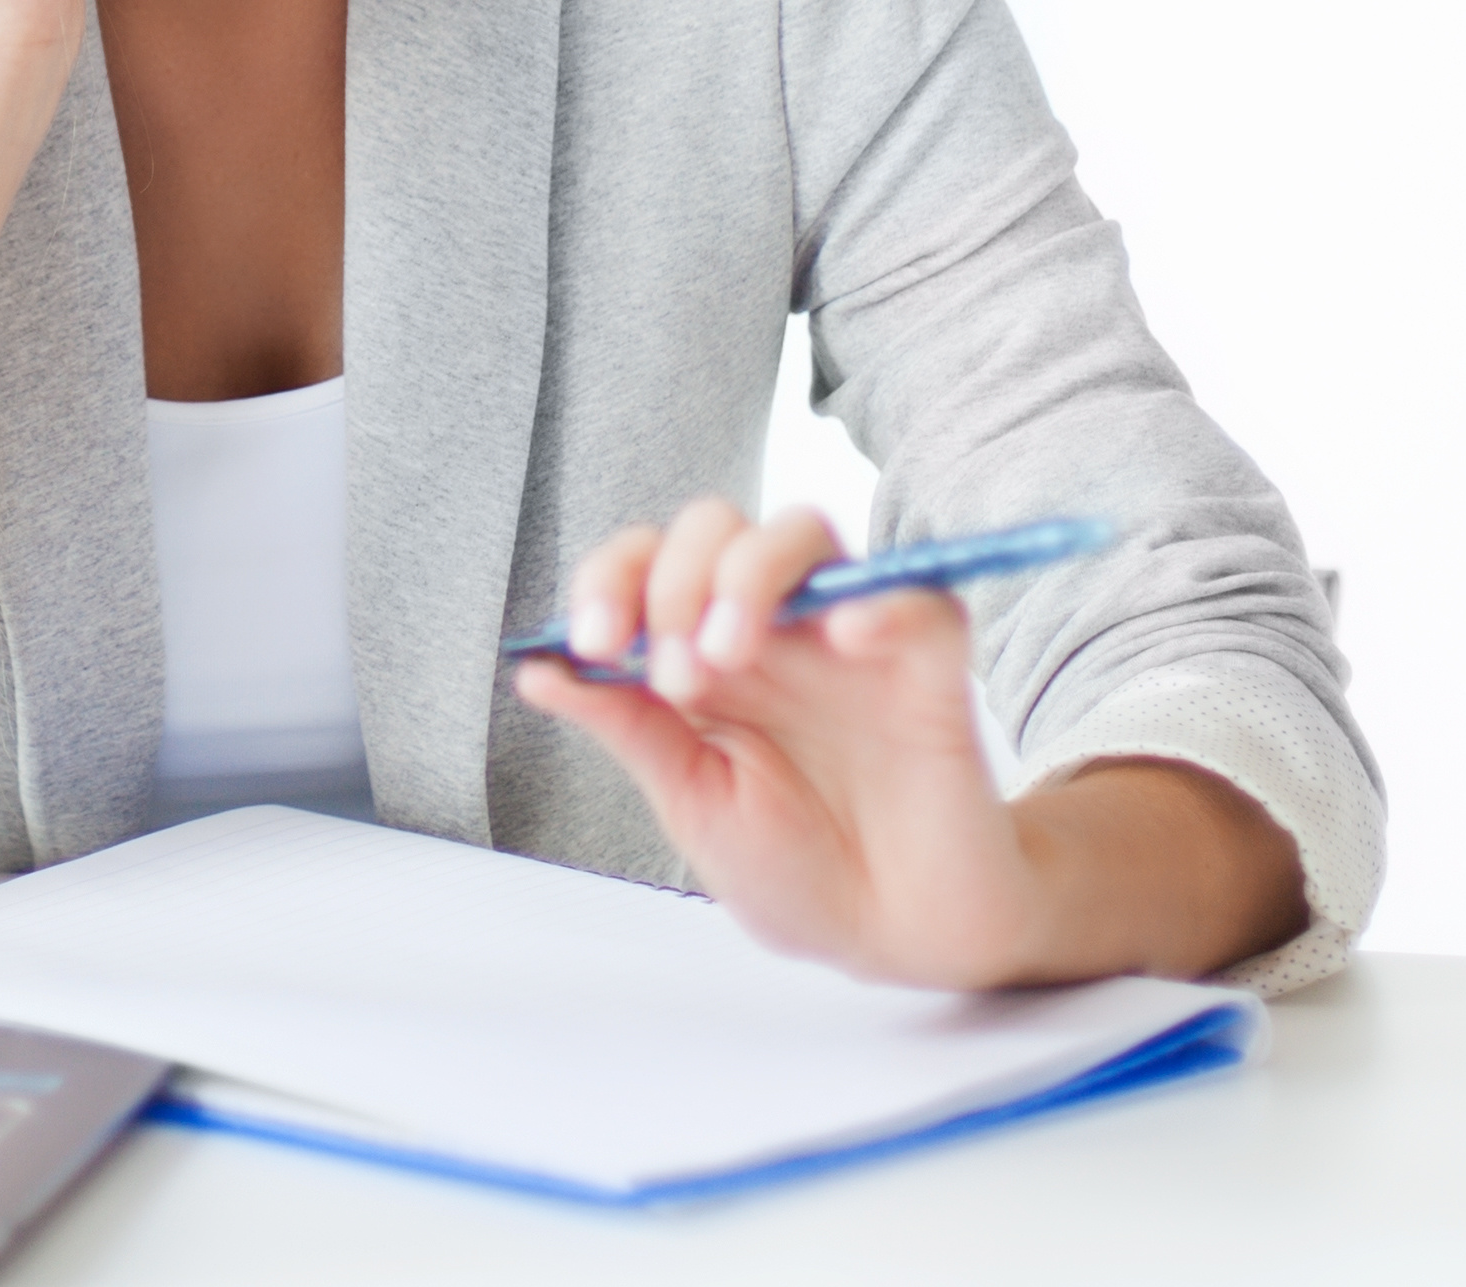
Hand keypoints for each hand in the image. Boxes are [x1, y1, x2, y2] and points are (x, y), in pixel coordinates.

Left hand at [515, 501, 1305, 988]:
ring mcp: (853, 638)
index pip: (650, 564)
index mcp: (708, 652)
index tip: (591, 643)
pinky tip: (843, 636)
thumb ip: (627, 729)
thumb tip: (534, 669)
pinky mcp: (931, 667)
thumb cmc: (794, 868)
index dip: (611, 579)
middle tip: (673, 672)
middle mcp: (777, 629)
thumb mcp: (692, 802)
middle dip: (676, 579)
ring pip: (806, 532)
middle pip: (719, 528)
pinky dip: (879, 599)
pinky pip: (919, 598)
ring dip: (750, 572)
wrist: (894, 937)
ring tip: (727, 652)